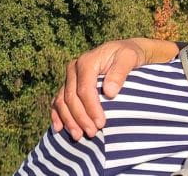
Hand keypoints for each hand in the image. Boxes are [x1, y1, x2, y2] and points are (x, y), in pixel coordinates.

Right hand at [50, 37, 177, 138]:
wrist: (124, 51)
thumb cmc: (128, 55)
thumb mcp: (129, 58)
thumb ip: (120, 72)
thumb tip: (109, 92)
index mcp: (86, 61)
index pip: (84, 90)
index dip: (91, 108)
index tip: (101, 123)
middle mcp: (74, 68)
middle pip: (71, 98)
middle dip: (81, 118)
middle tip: (92, 133)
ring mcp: (69, 77)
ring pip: (62, 102)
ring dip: (69, 120)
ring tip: (79, 136)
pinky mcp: (68, 85)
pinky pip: (58, 101)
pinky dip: (58, 115)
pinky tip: (59, 128)